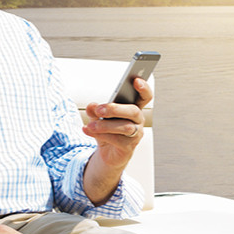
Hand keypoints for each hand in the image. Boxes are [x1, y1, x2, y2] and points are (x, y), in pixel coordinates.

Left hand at [80, 78, 152, 203]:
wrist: (108, 153)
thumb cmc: (107, 130)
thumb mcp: (98, 117)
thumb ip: (95, 110)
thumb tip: (92, 106)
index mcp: (134, 108)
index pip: (145, 96)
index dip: (144, 88)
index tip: (136, 80)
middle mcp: (138, 120)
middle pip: (134, 110)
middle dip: (115, 109)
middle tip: (99, 110)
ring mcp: (136, 134)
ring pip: (125, 127)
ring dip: (105, 125)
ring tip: (90, 125)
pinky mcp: (129, 147)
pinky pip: (117, 140)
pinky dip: (101, 135)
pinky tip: (88, 131)